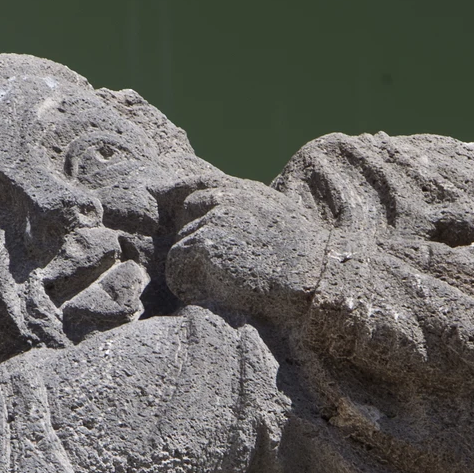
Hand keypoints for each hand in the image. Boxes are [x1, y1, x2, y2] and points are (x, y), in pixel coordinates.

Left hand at [167, 177, 328, 326]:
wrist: (314, 277)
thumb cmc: (304, 260)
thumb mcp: (279, 220)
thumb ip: (250, 211)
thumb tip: (223, 216)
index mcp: (246, 191)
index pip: (200, 182)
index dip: (180, 193)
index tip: (159, 196)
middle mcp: (226, 198)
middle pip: (187, 214)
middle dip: (195, 240)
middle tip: (219, 267)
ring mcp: (214, 219)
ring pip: (181, 244)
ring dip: (194, 266)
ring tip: (227, 282)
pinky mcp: (206, 244)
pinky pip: (177, 265)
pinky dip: (187, 282)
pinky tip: (213, 290)